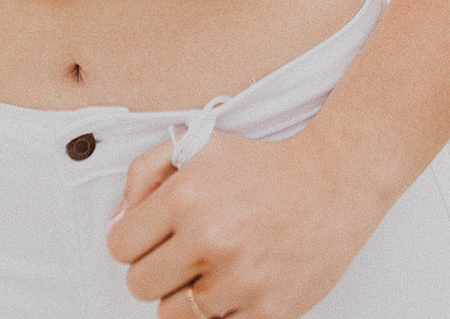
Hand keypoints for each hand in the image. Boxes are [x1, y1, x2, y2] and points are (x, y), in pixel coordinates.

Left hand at [106, 127, 375, 318]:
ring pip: (173, 315)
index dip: (131, 243)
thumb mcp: (197, 147)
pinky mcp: (268, 311)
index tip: (150, 239)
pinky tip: (236, 285)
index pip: (119, 246)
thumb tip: (117, 221)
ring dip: (187, 295)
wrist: (331, 181)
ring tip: (213, 268)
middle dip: (155, 271)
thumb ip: (144, 174)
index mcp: (184, 196)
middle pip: (140, 286)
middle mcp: (208, 238)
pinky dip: (222, 312)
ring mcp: (238, 279)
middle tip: (182, 254)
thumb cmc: (263, 166)